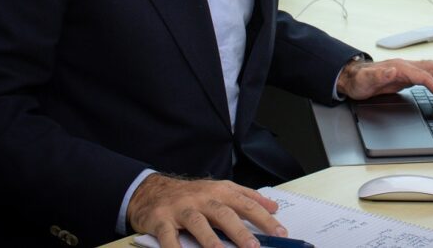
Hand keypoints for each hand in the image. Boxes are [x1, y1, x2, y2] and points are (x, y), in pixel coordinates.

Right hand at [128, 173, 285, 247]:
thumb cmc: (192, 194)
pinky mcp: (161, 220)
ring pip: (198, 223)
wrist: (152, 190)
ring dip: (210, 239)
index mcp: (220, 191)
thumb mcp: (220, 190)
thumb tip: (273, 207)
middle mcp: (202, 198)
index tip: (280, 233)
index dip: (264, 218)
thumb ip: (247, 197)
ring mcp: (181, 209)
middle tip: (254, 247)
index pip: (246, 204)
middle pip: (224, 213)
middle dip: (240, 231)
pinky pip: (168, 236)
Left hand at [337, 58, 432, 106]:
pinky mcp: (406, 76)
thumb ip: (380, 75)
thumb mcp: (366, 80)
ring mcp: (407, 70)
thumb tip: (393, 70)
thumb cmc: (358, 80)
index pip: (426, 76)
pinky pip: (427, 77)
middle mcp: (406, 66)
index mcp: (400, 67)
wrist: (352, 78)